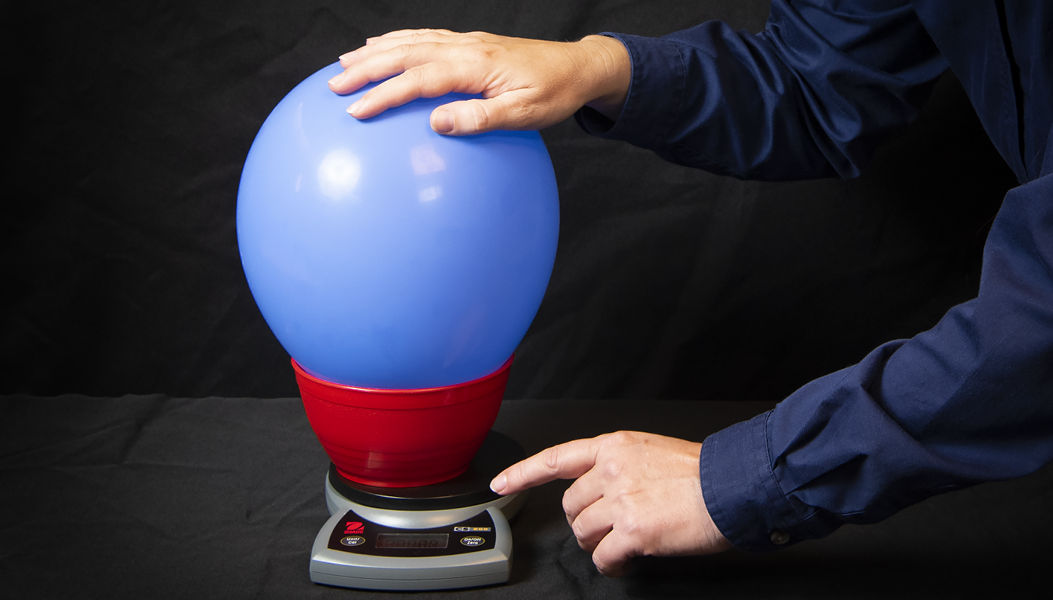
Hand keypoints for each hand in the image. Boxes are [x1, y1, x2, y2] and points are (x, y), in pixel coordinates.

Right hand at [327, 29, 629, 134]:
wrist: (579, 66)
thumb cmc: (555, 94)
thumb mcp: (525, 115)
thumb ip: (481, 119)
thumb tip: (437, 124)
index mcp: (476, 66)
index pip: (419, 79)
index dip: (385, 94)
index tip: (356, 111)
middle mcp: (466, 47)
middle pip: (405, 53)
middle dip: (366, 69)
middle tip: (333, 86)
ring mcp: (466, 42)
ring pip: (411, 41)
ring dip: (375, 52)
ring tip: (344, 64)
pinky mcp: (469, 43)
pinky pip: (425, 37)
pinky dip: (397, 40)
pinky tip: (380, 47)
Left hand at [490, 431, 731, 576]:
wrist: (730, 488)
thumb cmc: (700, 474)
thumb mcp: (652, 452)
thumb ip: (620, 467)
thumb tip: (604, 494)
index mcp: (614, 446)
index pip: (556, 458)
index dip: (522, 474)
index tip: (501, 484)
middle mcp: (611, 469)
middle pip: (570, 506)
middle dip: (584, 522)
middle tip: (610, 527)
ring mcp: (619, 499)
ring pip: (583, 533)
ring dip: (599, 544)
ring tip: (624, 542)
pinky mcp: (631, 530)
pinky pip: (604, 557)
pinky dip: (613, 565)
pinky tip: (628, 560)